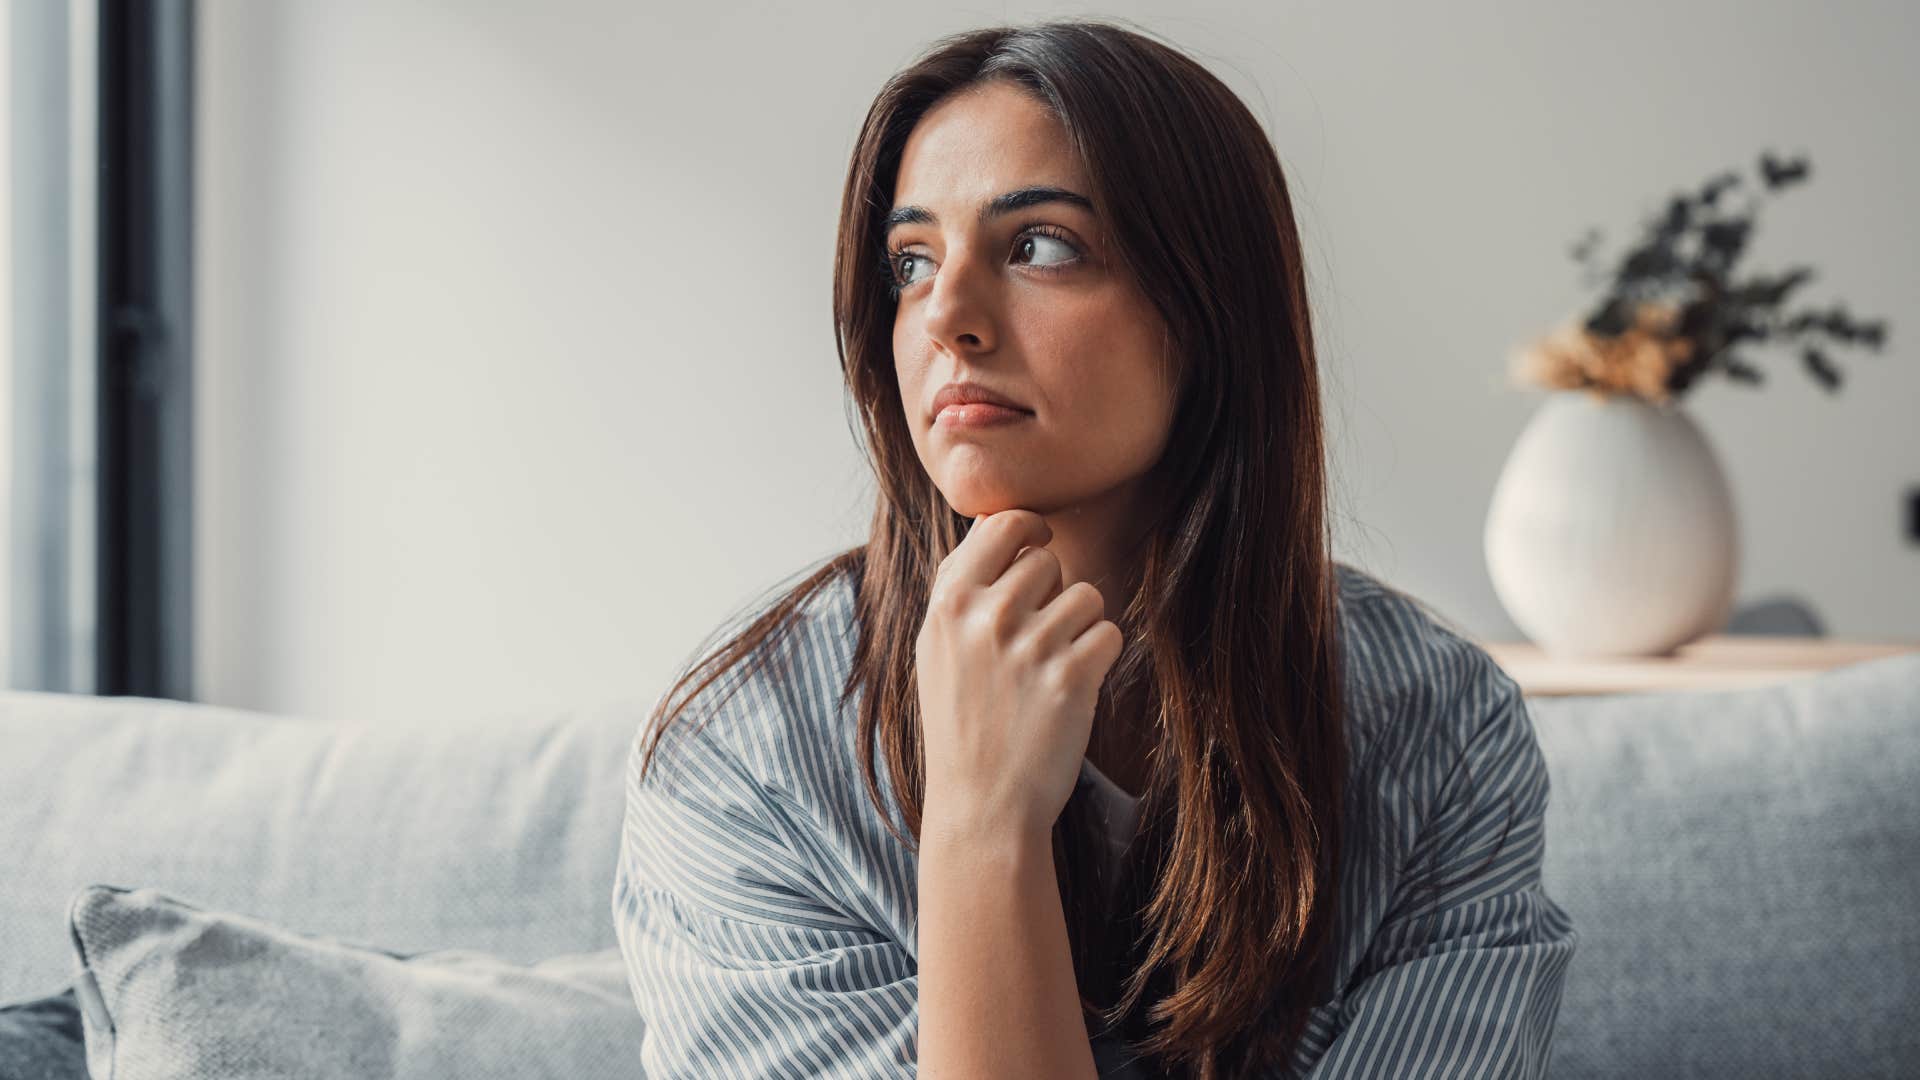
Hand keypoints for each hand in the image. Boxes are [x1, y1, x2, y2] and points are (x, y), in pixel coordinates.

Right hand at [915, 509, 1125, 839]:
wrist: (980, 805)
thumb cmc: (960, 722)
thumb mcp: (936, 648)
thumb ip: (960, 585)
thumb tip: (996, 523)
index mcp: (949, 603)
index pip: (1003, 523)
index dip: (1029, 528)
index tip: (1039, 545)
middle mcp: (986, 617)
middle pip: (1049, 561)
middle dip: (1052, 592)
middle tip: (1035, 641)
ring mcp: (1030, 647)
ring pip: (1086, 595)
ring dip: (1080, 627)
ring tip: (1051, 668)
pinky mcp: (1072, 678)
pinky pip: (1109, 633)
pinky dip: (1100, 658)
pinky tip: (1073, 689)